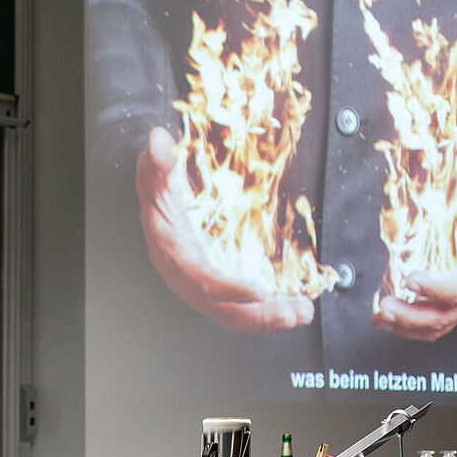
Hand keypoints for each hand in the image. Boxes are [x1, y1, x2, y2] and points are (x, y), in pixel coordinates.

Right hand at [136, 126, 313, 331]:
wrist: (155, 203)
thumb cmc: (158, 190)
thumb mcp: (157, 173)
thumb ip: (160, 160)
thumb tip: (158, 139)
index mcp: (171, 251)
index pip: (199, 276)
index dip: (227, 288)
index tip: (259, 291)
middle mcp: (184, 275)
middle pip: (219, 307)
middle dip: (258, 315)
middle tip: (296, 313)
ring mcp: (200, 284)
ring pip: (232, 312)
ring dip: (268, 318)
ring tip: (302, 312)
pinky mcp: (216, 285)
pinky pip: (239, 307)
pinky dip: (266, 311)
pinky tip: (293, 306)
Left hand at [373, 162, 456, 341]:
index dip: (437, 287)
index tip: (412, 279)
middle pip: (443, 315)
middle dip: (411, 315)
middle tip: (386, 306)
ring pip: (433, 327)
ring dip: (403, 325)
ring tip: (380, 315)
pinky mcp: (449, 312)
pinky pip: (428, 329)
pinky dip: (404, 329)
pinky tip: (383, 320)